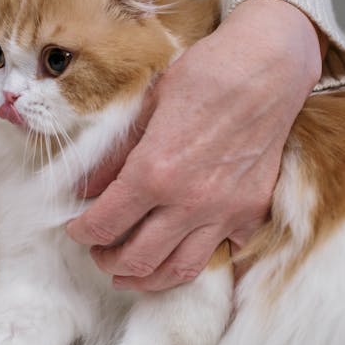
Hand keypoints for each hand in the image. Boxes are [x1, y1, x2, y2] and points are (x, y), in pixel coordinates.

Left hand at [66, 0, 323, 290]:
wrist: (268, 67)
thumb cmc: (204, 75)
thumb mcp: (147, 107)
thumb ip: (114, 156)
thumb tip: (85, 187)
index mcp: (154, 172)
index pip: (104, 223)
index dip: (82, 231)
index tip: (76, 228)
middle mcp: (189, 201)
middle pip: (137, 258)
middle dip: (108, 260)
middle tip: (99, 252)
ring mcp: (224, 211)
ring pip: (179, 269)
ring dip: (147, 278)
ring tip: (130, 272)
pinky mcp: (251, 211)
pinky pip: (221, 250)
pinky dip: (197, 256)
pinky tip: (181, 248)